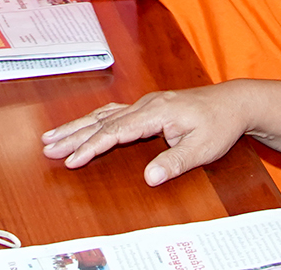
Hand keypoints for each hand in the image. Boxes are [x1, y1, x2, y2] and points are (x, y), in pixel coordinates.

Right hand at [40, 85, 253, 185]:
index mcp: (156, 112)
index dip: (91, 146)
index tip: (71, 159)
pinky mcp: (148, 107)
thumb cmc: (219, 124)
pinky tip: (82, 126)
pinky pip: (113, 113)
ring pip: (104, 114)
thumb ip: (175, 162)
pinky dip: (93, 120)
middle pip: (101, 120)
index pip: (115, 132)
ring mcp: (145, 104)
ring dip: (77, 125)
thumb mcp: (203, 148)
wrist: (233, 102)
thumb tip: (149, 177)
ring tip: (52, 137)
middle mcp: (146, 105)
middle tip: (47, 146)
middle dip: (73, 134)